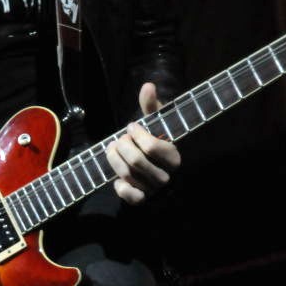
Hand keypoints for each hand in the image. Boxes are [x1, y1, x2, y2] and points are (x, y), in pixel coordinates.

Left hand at [106, 81, 180, 203]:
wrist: (154, 171)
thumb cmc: (154, 142)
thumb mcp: (155, 123)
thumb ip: (151, 106)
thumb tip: (147, 86)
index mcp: (174, 157)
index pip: (151, 147)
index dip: (136, 134)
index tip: (131, 126)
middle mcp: (166, 176)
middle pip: (136, 161)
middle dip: (122, 146)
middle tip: (119, 139)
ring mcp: (153, 190)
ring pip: (127, 175)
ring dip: (113, 159)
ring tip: (112, 149)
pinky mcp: (141, 200)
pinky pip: (128, 195)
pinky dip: (119, 186)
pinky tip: (118, 177)